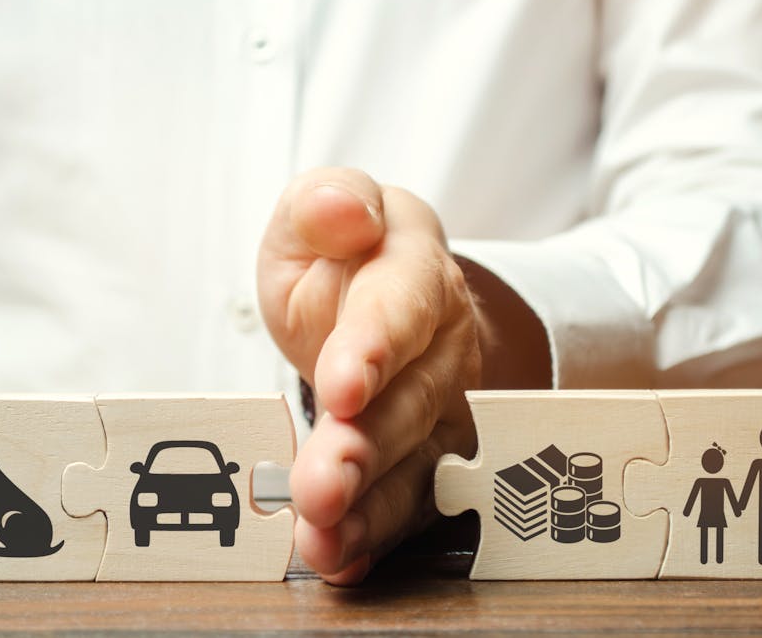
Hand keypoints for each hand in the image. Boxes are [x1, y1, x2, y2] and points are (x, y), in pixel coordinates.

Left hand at [257, 168, 483, 583]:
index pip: (401, 305)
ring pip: (416, 461)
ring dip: (369, 506)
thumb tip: (345, 213)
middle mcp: (440, 344)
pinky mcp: (431, 456)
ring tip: (322, 539)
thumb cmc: (342, 257)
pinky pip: (410, 500)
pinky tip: (340, 559)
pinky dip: (375, 536)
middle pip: (410, 399)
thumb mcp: (318, 210)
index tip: (341, 387)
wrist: (380, 299)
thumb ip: (325, 202)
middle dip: (365, 448)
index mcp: (411, 268)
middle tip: (321, 488)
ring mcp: (442, 405)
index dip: (374, 346)